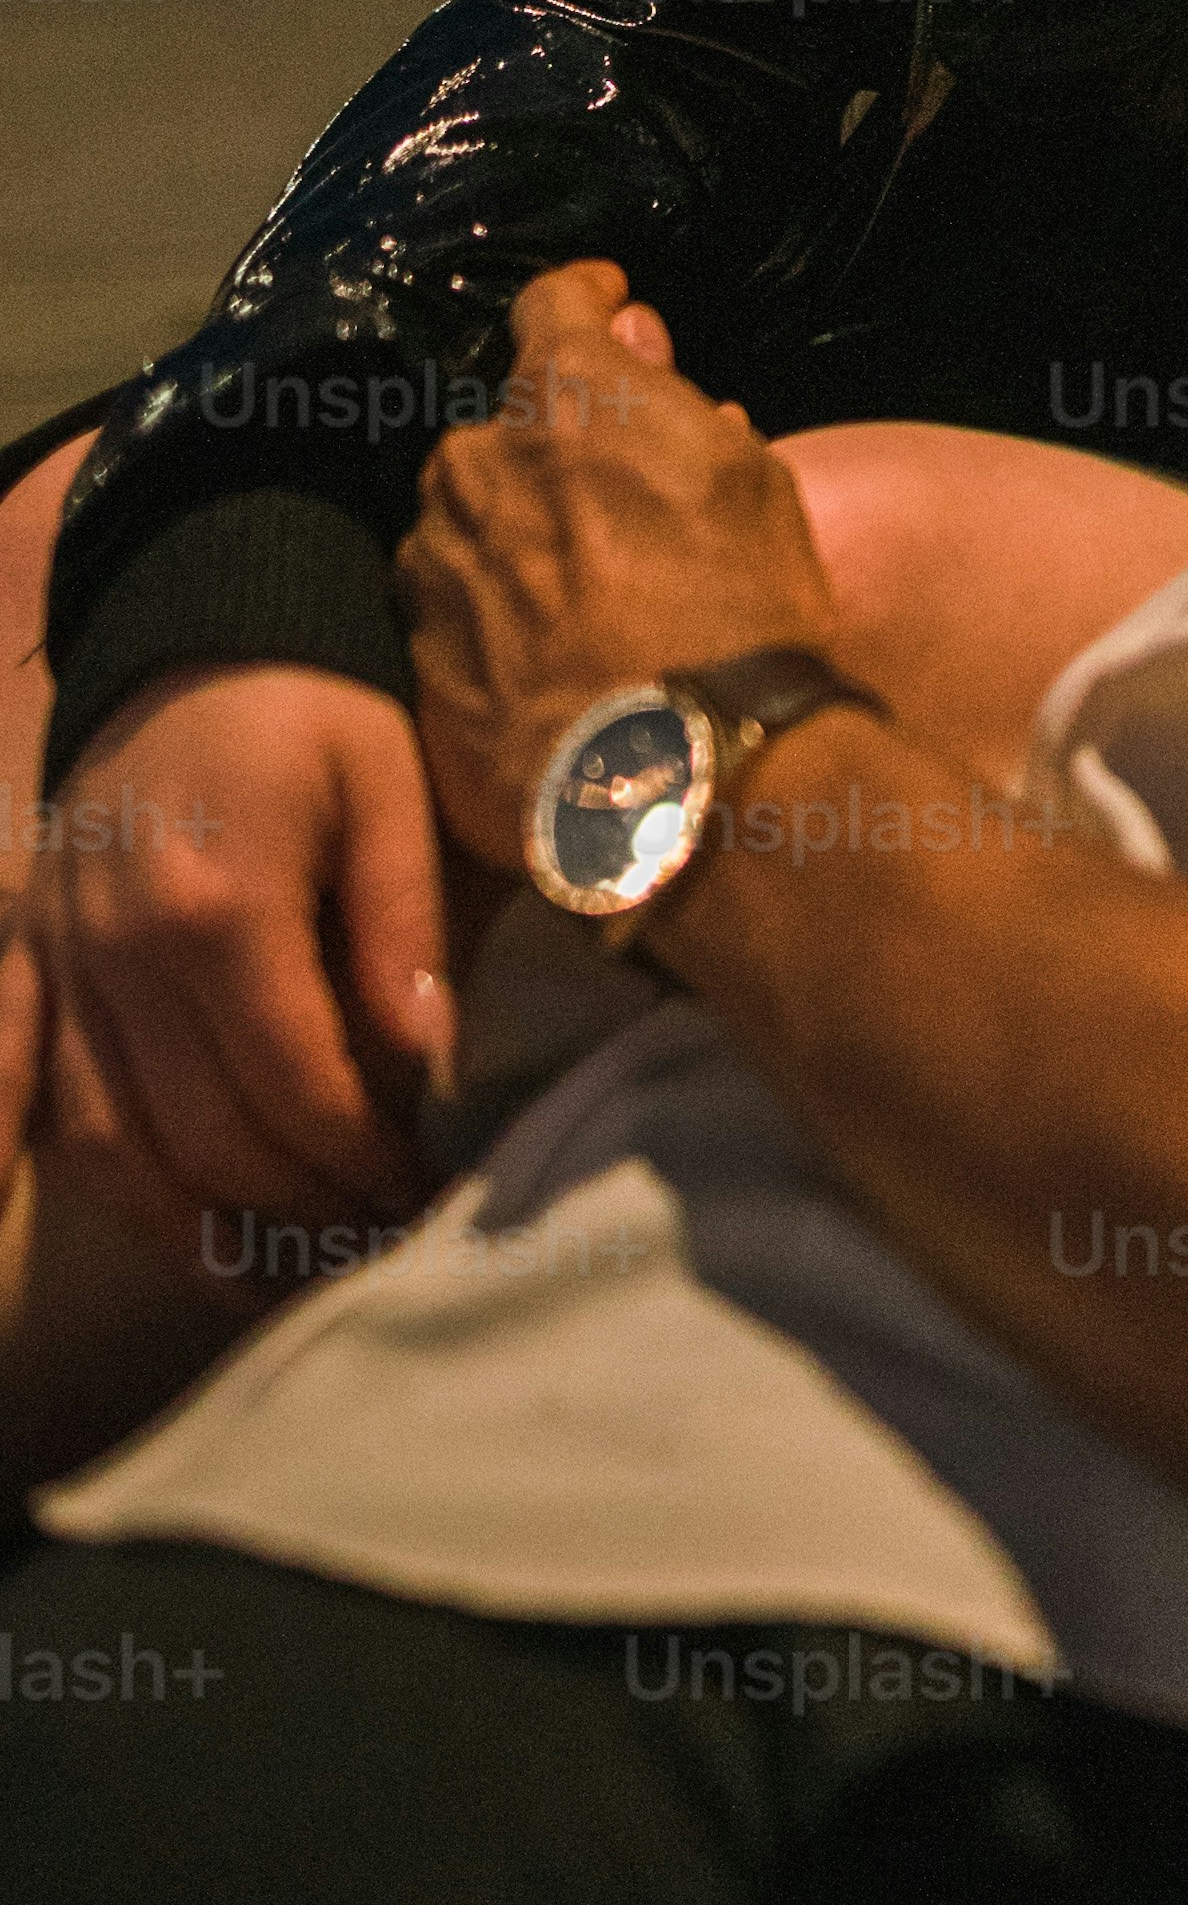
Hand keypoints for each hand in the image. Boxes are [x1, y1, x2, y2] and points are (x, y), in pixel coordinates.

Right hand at [26, 665, 453, 1219]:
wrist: (192, 628)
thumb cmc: (310, 706)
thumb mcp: (388, 787)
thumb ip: (400, 928)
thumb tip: (428, 1063)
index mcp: (218, 907)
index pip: (295, 1087)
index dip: (361, 1157)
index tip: (417, 1190)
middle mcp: (116, 953)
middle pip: (206, 1136)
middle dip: (296, 1206)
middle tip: (370, 1238)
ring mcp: (56, 962)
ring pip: (108, 1146)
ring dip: (188, 1229)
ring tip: (267, 1275)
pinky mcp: (23, 960)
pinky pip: (12, 1087)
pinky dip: (26, 1165)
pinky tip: (49, 1227)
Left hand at [403, 261, 835, 867]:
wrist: (678, 776)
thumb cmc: (739, 618)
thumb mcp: (749, 486)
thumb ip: (674, 404)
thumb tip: (632, 346)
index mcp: (565, 400)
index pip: (552, 306)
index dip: (586, 300)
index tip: (607, 307)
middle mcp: (475, 467)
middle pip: (500, 433)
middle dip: (548, 452)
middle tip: (612, 504)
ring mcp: (433, 569)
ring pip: (464, 528)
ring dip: (510, 543)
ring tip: (581, 606)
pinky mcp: (416, 663)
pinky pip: (449, 620)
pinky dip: (491, 628)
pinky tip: (550, 669)